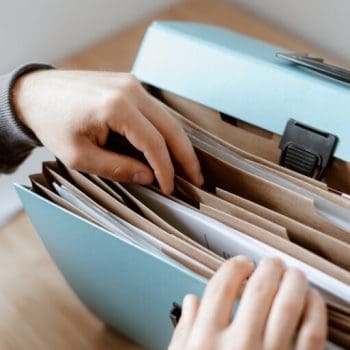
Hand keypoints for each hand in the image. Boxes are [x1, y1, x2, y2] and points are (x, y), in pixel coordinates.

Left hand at [13, 69, 202, 193]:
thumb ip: (118, 168)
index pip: (154, 143)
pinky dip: (165, 131)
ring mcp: (131, 84)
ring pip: (167, 118)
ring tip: (188, 166)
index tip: (170, 187)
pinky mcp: (130, 85)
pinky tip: (169, 147)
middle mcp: (130, 90)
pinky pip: (155, 111)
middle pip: (171, 127)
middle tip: (197, 178)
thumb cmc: (52, 124)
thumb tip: (149, 177)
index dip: (166, 169)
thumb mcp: (80, 157)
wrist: (35, 94)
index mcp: (116, 107)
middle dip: (186, 156)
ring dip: (179, 144)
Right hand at [169, 257, 326, 349]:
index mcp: (206, 341)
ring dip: (294, 280)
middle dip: (267, 267)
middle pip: (258, 288)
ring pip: (289, 303)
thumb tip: (191, 300)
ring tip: (293, 273)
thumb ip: (184, 331)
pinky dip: (315, 310)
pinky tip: (311, 300)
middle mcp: (238, 346)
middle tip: (271, 262)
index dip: (234, 267)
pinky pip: (313, 333)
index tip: (241, 263)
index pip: (221, 286)